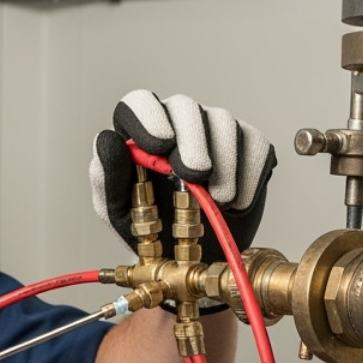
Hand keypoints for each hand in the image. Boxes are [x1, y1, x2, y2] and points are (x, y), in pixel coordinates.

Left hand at [89, 89, 276, 262]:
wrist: (193, 258)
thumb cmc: (153, 228)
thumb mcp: (120, 210)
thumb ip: (108, 177)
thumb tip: (107, 140)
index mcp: (141, 132)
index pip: (140, 104)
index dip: (150, 117)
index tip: (160, 144)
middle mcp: (178, 123)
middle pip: (185, 107)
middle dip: (192, 141)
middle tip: (195, 176)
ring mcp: (215, 130)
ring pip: (223, 122)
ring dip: (223, 162)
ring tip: (217, 200)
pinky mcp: (248, 145)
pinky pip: (254, 144)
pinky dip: (248, 175)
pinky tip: (236, 202)